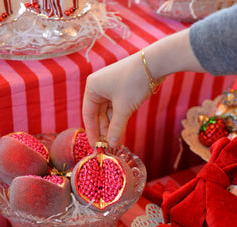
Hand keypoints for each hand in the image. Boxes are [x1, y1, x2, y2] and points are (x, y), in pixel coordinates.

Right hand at [83, 29, 204, 147]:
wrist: (155, 63)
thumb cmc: (134, 83)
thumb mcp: (124, 109)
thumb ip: (116, 128)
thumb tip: (112, 144)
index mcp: (92, 87)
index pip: (88, 114)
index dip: (92, 132)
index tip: (95, 146)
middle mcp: (98, 86)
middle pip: (97, 113)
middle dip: (103, 129)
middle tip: (107, 145)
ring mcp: (109, 86)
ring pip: (107, 111)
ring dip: (112, 125)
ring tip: (115, 140)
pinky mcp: (120, 87)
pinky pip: (116, 106)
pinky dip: (118, 118)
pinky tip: (121, 129)